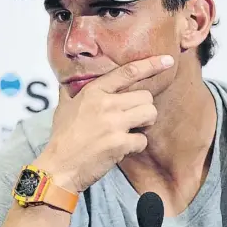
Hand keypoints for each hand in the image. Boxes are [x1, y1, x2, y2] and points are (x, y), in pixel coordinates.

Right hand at [34, 55, 174, 192]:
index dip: (151, 64)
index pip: (128, 72)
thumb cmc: (62, 137)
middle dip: (143, 108)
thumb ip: (71, 90)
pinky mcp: (119, 143)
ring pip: (150, 114)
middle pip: (146, 96)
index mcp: (93, 91)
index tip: (167, 60)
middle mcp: (105, 103)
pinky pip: (143, 140)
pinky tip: (122, 148)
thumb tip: (67, 78)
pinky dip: (136, 146)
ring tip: (130, 130)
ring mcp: (113, 123)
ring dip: (144, 124)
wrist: (59, 167)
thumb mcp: (63, 106)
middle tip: (133, 119)